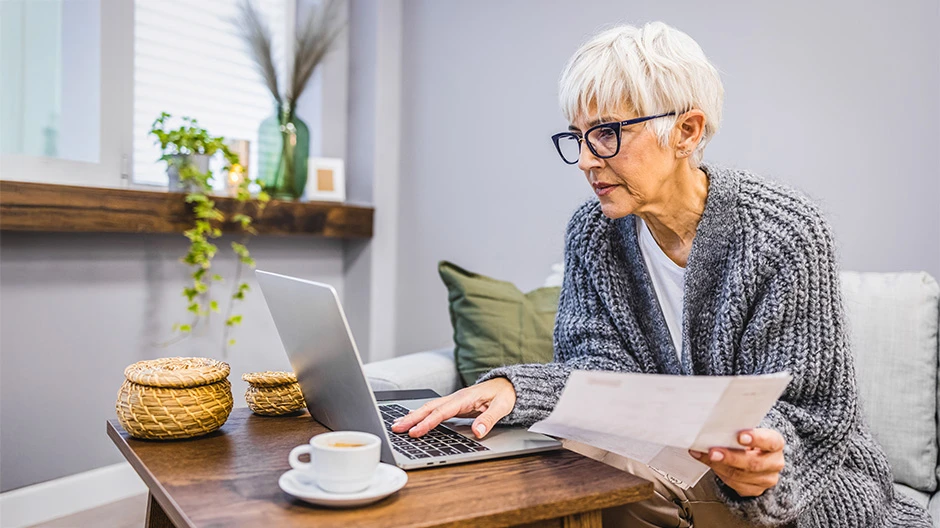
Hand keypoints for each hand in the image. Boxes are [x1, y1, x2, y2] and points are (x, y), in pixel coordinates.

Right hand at [389, 378, 516, 438]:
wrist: (508, 385)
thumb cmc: (505, 395)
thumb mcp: (502, 407)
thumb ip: (489, 419)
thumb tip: (478, 432)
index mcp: (465, 398)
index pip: (442, 412)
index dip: (428, 422)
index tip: (415, 432)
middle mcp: (456, 398)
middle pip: (429, 408)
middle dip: (412, 418)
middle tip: (396, 428)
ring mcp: (454, 401)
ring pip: (429, 408)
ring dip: (413, 416)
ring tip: (398, 425)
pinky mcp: (454, 405)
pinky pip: (434, 410)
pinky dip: (421, 415)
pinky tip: (412, 420)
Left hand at [689, 428, 784, 496]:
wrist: (754, 456)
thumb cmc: (749, 441)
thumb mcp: (747, 431)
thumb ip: (736, 431)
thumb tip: (714, 431)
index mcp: (776, 443)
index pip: (770, 441)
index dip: (756, 439)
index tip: (740, 436)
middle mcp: (775, 463)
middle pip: (753, 463)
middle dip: (730, 458)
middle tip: (713, 452)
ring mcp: (767, 479)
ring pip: (740, 476)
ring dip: (719, 466)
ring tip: (705, 456)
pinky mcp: (755, 490)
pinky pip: (735, 485)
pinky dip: (719, 473)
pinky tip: (710, 464)